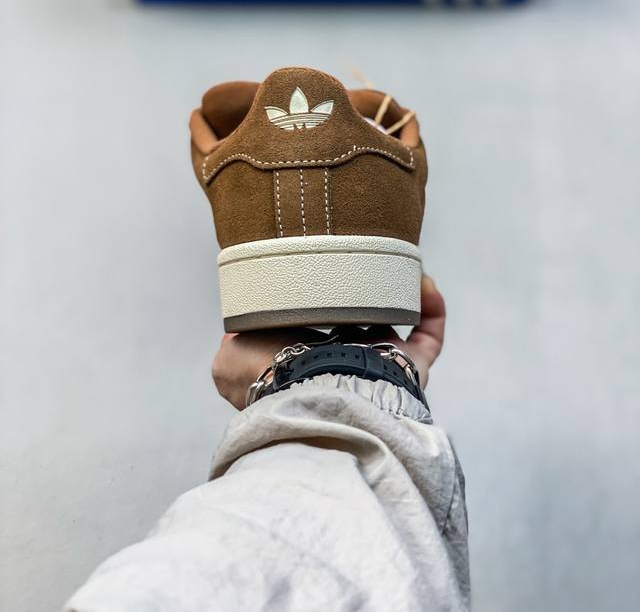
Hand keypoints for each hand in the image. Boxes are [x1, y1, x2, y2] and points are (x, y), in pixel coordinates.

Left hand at [212, 275, 444, 408]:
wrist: (313, 397)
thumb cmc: (272, 380)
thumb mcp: (231, 361)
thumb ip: (230, 345)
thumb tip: (233, 332)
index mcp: (309, 369)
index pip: (316, 340)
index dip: (318, 312)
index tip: (318, 283)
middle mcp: (348, 371)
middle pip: (361, 332)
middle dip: (363, 302)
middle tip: (361, 269)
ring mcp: (383, 370)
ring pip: (397, 330)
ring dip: (398, 297)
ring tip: (393, 266)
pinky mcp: (412, 369)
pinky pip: (429, 336)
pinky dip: (430, 308)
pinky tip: (422, 280)